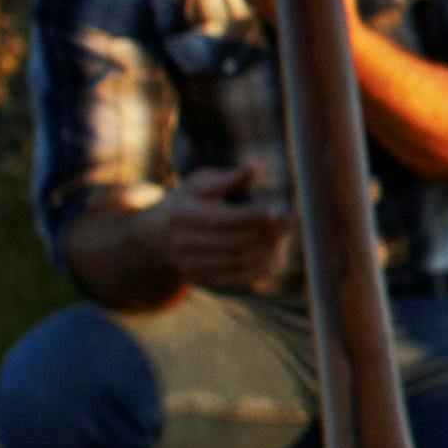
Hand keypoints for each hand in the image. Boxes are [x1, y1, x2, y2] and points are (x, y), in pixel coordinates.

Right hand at [149, 162, 295, 294]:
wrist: (158, 237)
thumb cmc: (189, 201)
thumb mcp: (199, 183)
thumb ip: (227, 178)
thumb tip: (254, 169)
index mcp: (181, 215)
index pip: (222, 219)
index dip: (252, 216)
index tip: (278, 209)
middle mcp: (183, 243)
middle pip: (231, 242)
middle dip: (265, 233)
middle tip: (289, 222)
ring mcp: (190, 264)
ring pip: (236, 262)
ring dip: (266, 251)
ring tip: (284, 236)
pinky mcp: (201, 278)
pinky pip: (236, 278)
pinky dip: (259, 269)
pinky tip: (276, 256)